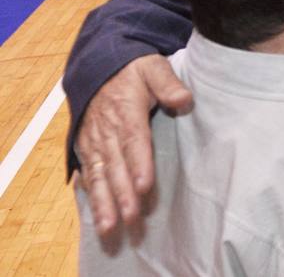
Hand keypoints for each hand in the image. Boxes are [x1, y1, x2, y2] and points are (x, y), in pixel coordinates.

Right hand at [75, 54, 191, 234]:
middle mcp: (106, 131)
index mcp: (126, 111)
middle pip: (116, 166)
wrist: (99, 67)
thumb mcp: (153, 68)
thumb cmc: (133, 71)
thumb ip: (168, 83)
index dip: (139, 164)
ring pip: (98, 176)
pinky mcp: (87, 149)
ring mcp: (94, 141)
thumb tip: (184, 99)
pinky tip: (97, 216)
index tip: (144, 186)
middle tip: (131, 218)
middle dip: (122, 194)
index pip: (134, 141)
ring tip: (109, 228)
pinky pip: (88, 175)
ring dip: (103, 203)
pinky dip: (91, 196)